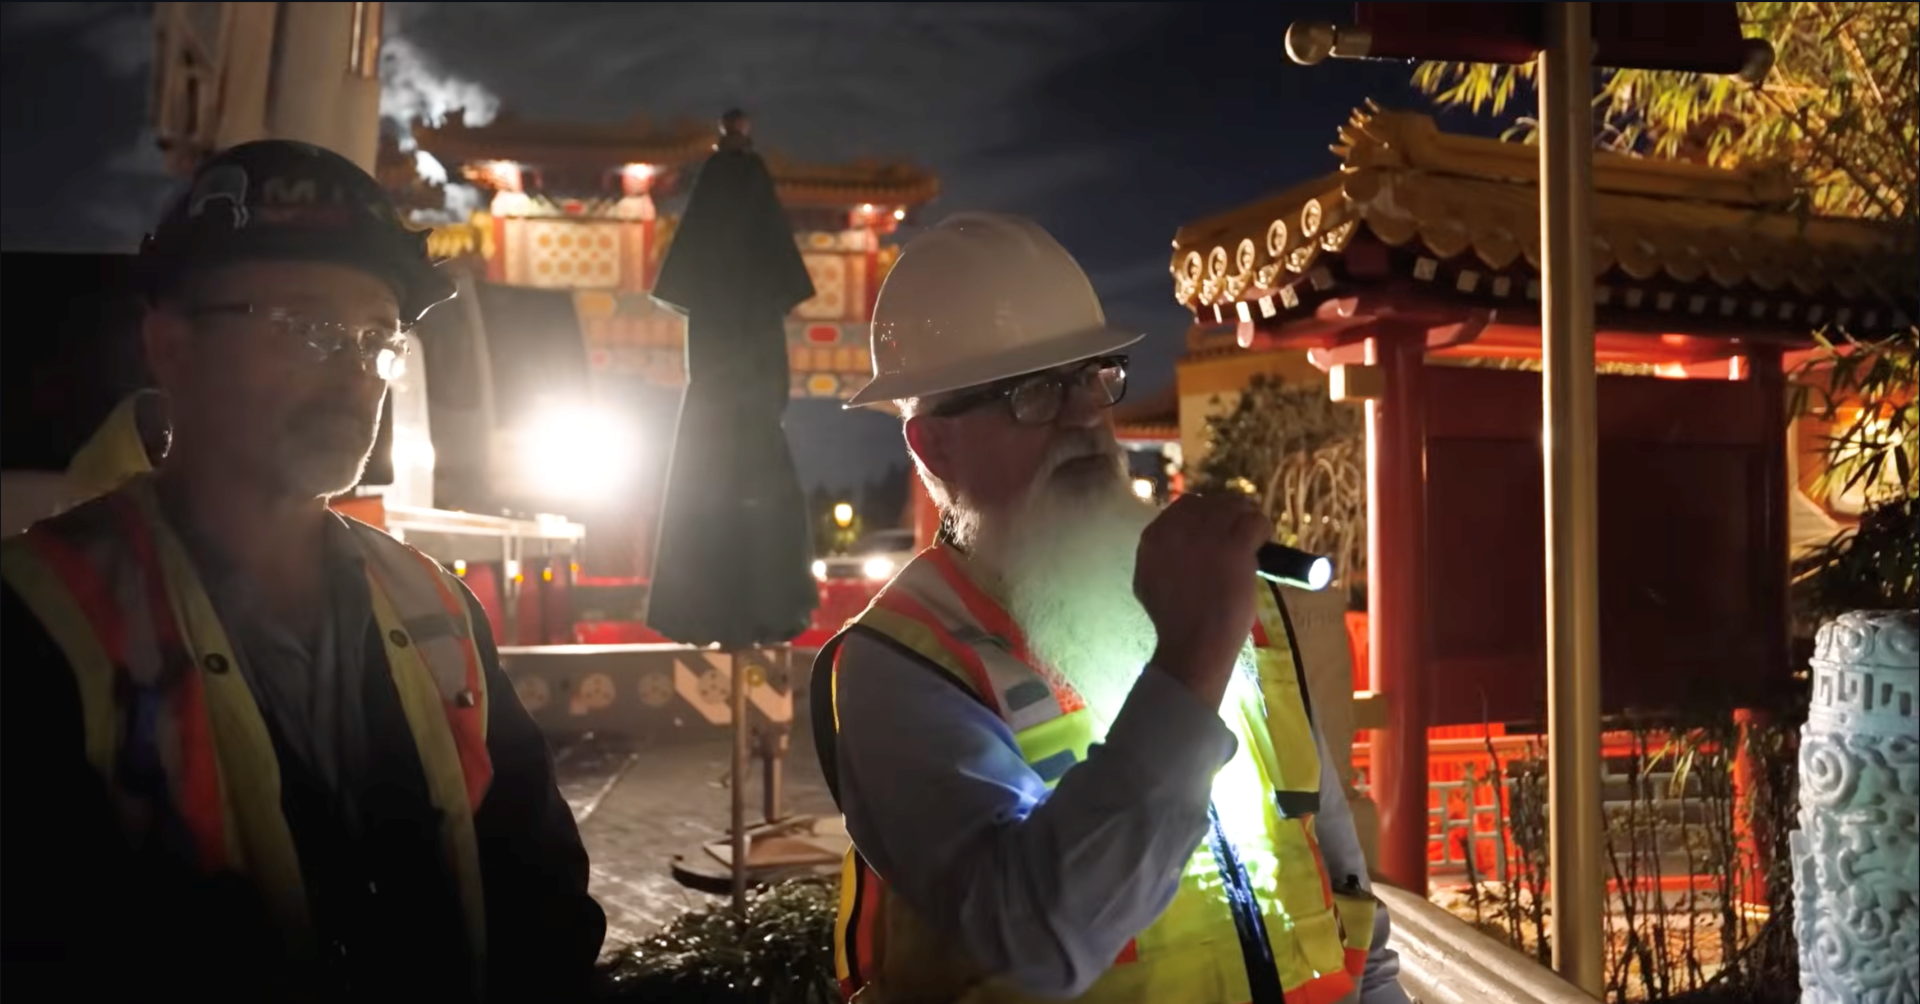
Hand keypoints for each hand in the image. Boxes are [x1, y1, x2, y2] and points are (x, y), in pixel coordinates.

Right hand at [1132, 493, 1268, 708]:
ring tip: (1254, 534)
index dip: (1205, 515)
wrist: (1194, 642)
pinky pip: (1254, 522)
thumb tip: (1174, 545)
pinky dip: (1262, 529)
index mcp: (1153, 537)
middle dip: (1227, 513)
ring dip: (1246, 518)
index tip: (1217, 528)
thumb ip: (1157, 557)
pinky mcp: (1234, 545)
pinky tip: (1263, 542)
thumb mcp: (1147, 583)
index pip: (1184, 506)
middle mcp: (1177, 528)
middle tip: (1239, 529)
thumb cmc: (1174, 621)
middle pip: (1210, 503)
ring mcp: (1206, 535)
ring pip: (1234, 507)